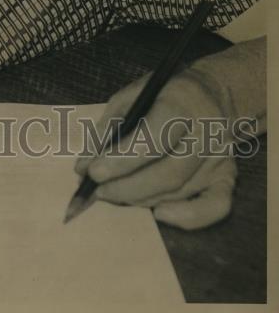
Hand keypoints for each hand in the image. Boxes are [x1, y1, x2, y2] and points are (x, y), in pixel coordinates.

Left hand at [74, 66, 237, 229]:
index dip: (121, 159)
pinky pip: (215, 207)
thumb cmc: (162, 94)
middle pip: (168, 173)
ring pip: (180, 191)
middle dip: (126, 187)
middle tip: (97, 191)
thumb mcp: (131, 96)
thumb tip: (83, 167)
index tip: (92, 171)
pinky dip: (187, 218)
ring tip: (112, 194)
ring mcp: (220, 158)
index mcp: (181, 103)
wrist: (209, 94)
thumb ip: (107, 128)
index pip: (153, 138)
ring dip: (141, 199)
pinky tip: (159, 214)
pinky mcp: (229, 177)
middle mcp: (206, 133)